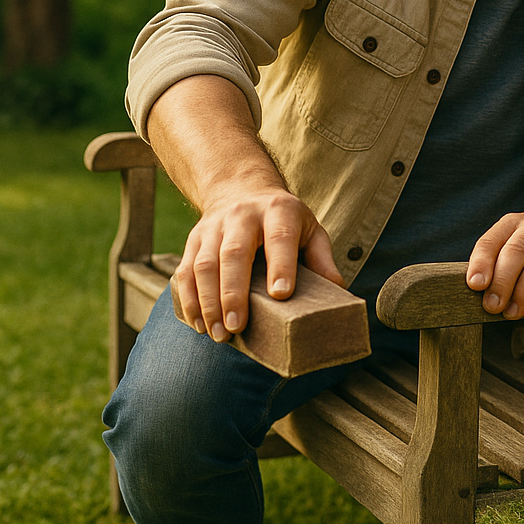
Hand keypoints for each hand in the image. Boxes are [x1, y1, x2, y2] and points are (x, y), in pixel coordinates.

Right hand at [173, 185, 343, 341]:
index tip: (281, 295)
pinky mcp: (194, 239)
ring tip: (218, 334)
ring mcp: (215, 227)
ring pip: (204, 264)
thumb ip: (322, 259)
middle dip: (233, 293)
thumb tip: (338, 291)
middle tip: (237, 327)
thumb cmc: (284, 220)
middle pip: (234, 253)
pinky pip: (185, 271)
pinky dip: (189, 300)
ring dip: (208, 302)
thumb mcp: (310, 229)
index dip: (281, 265)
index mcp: (279, 211)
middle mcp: (243, 215)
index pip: (280, 238)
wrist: (242, 189)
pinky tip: (198, 323)